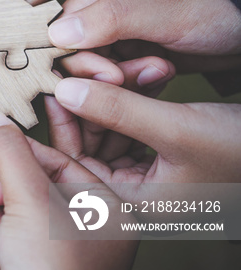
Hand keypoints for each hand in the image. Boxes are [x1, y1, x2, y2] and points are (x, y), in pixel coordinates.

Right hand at [0, 113, 137, 269]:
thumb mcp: (28, 199)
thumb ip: (11, 152)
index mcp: (113, 213)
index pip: (64, 162)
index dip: (24, 153)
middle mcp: (99, 236)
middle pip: (42, 190)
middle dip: (8, 193)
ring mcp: (75, 260)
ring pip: (26, 218)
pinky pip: (22, 244)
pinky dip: (2, 243)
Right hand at [48, 0, 240, 72]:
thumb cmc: (218, 9)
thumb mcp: (167, 13)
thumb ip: (111, 20)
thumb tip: (56, 34)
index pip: (66, 23)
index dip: (79, 54)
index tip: (110, 74)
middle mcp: (108, 1)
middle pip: (79, 47)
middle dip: (108, 68)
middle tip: (146, 74)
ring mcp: (120, 27)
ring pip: (97, 63)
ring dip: (126, 76)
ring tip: (161, 71)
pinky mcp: (133, 47)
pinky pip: (116, 71)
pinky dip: (135, 79)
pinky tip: (160, 75)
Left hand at [48, 76, 240, 197]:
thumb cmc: (240, 148)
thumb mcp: (175, 128)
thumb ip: (118, 110)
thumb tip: (64, 89)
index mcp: (131, 204)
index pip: (74, 167)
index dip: (59, 126)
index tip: (48, 88)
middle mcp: (131, 191)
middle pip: (88, 142)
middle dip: (90, 102)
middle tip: (85, 67)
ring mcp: (142, 170)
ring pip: (106, 126)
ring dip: (112, 93)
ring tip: (121, 65)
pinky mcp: (154, 149)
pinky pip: (127, 119)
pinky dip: (131, 94)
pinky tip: (142, 71)